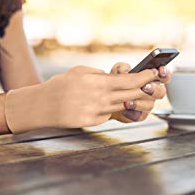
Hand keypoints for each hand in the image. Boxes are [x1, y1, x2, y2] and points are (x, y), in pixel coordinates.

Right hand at [35, 66, 158, 127]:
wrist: (42, 105)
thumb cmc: (59, 86)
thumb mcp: (79, 71)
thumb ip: (99, 74)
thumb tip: (114, 77)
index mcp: (99, 82)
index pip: (131, 81)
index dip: (145, 77)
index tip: (152, 74)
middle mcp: (101, 98)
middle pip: (133, 95)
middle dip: (144, 90)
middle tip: (149, 86)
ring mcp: (98, 112)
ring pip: (123, 106)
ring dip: (128, 100)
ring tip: (124, 95)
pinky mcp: (92, 122)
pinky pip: (108, 114)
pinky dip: (110, 109)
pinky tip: (102, 105)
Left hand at [108, 62, 170, 122]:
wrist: (105, 98)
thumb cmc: (115, 83)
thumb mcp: (117, 72)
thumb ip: (122, 68)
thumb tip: (125, 70)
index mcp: (150, 80)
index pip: (163, 77)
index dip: (164, 74)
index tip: (160, 71)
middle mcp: (151, 93)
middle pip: (160, 92)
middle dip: (153, 89)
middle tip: (144, 87)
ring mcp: (146, 105)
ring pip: (149, 105)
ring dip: (139, 103)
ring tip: (128, 101)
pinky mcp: (139, 115)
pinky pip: (139, 116)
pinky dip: (132, 113)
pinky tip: (125, 109)